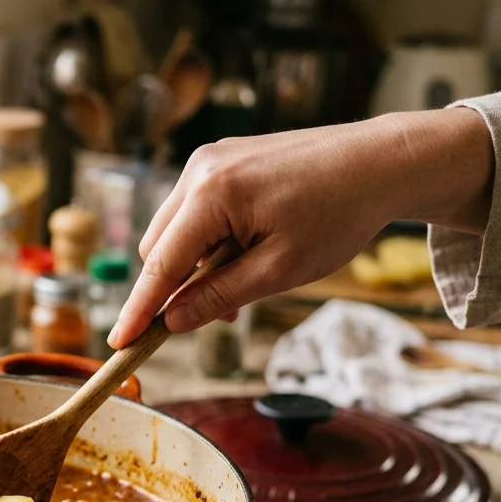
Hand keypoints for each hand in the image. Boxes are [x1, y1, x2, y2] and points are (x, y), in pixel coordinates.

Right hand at [108, 109, 493, 346]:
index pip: (160, 265)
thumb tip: (173, 322)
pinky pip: (194, 209)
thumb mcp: (279, 271)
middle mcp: (201, 169)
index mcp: (213, 195)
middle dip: (176, 285)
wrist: (381, 161)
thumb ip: (218, 297)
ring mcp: (210, 159)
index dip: (138, 310)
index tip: (119, 343)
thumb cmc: (339, 213)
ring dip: (194, 263)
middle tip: (224, 310)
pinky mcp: (223, 158)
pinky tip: (247, 248)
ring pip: (173, 229)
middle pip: (157, 247)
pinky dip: (208, 239)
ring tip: (247, 276)